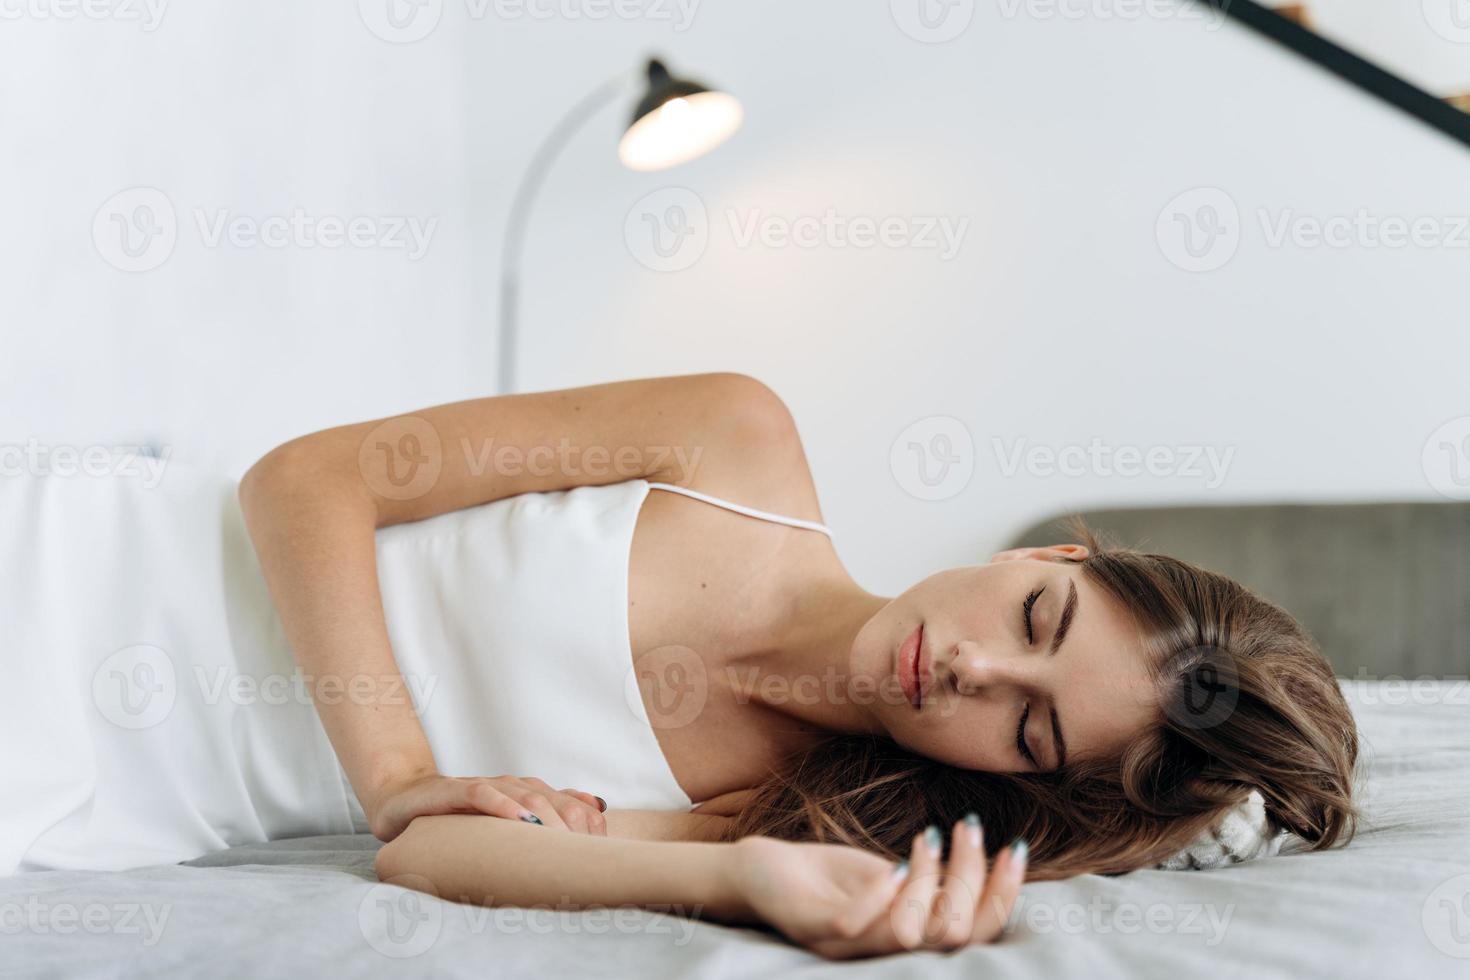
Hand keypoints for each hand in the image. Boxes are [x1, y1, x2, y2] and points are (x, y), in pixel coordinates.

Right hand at [367, 773, 606, 841]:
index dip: (588, 827)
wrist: (402, 801)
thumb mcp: (502, 826)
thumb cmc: (457, 820)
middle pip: (554, 801)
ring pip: (523, 795)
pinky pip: (481, 793)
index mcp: (527, 795)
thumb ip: (546, 817)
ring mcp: (483, 786)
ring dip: (545, 817)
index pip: (570, 805)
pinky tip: (517, 821)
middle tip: (585, 856)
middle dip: (573, 826)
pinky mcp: (452, 791)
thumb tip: (597, 810)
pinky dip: (501, 805)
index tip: (601, 853)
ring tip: (561, 840)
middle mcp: (510, 786)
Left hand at [728, 816, 1025, 959]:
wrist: (762, 874)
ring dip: (930, 878)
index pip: (975, 935)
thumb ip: (933, 882)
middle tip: (967, 827)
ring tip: (928, 837)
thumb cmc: (833, 879)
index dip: (1003, 896)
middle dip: (972, 877)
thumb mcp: (894, 878)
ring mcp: (846, 945)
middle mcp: (883, 954)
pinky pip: (856, 924)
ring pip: (911, 930)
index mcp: (909, 944)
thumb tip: (988, 860)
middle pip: (953, 933)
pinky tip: (897, 863)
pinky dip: (883, 894)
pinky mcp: (811, 926)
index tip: (1015, 847)